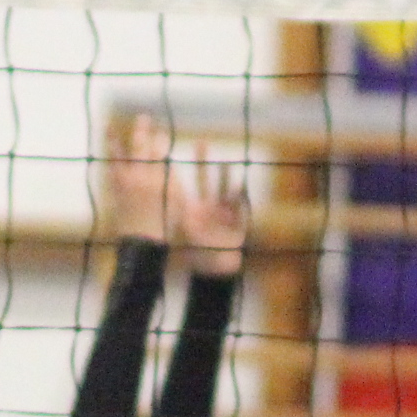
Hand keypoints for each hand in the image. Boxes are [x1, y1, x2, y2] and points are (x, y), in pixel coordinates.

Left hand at [104, 112, 174, 241]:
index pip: (160, 150)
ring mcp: (126, 182)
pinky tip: (105, 151)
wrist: (143, 240)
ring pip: (120, 155)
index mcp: (159, 176)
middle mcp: (141, 175)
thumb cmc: (166, 222)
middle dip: (143, 130)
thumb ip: (172, 178)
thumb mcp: (177, 199)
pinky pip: (111, 170)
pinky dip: (108, 159)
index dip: (161, 139)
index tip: (163, 133)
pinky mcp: (117, 190)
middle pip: (141, 146)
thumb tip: (165, 162)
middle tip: (143, 118)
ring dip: (113, 140)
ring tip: (107, 126)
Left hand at [176, 147, 248, 276]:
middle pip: (206, 180)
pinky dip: (240, 195)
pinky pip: (240, 206)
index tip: (176, 157)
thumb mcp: (188, 241)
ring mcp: (225, 213)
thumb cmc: (200, 259)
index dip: (181, 173)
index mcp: (195, 210)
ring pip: (224, 188)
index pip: (186, 187)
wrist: (218, 274)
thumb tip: (180, 216)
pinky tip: (240, 184)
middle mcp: (209, 207)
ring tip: (224, 161)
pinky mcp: (238, 221)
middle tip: (199, 142)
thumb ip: (186, 227)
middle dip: (203, 162)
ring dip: (224, 175)